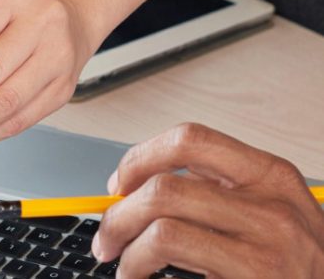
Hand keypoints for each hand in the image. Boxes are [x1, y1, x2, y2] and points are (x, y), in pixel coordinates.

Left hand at [95, 123, 323, 277]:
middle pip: (164, 188)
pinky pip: (171, 265)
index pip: (190, 140)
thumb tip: (143, 184)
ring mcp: (265, 250)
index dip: (140, 158)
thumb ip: (221, 191)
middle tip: (108, 236)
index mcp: (271, 177)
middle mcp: (272, 208)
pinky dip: (141, 270)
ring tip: (125, 265)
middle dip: (118, 214)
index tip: (119, 185)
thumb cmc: (296, 266)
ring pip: (161, 228)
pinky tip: (143, 278)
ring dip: (127, 248)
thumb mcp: (274, 214)